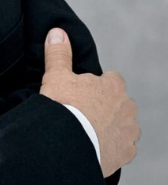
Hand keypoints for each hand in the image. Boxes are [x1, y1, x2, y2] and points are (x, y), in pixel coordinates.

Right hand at [39, 27, 139, 176]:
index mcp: (112, 86)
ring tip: (89, 132)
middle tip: (84, 113)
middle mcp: (126, 107)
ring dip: (112, 127)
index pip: (112, 79)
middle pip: (120, 103)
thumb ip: (59, 54)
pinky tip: (96, 147)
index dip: (98, 84)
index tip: (84, 91)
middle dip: (107, 106)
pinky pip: (123, 148)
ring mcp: (129, 131)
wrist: (67, 143)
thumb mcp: (55, 76)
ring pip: (124, 125)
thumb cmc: (63, 107)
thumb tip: (57, 32)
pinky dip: (113, 147)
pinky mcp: (126, 152)